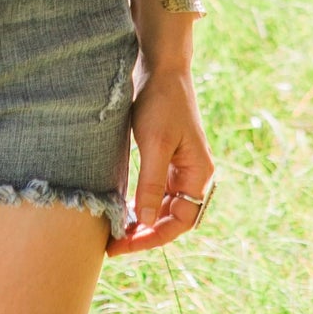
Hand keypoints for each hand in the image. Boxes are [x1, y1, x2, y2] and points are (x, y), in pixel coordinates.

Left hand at [107, 65, 214, 257]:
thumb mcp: (155, 144)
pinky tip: (122, 209)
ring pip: (162, 207)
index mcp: (199, 175)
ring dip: (142, 221)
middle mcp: (194, 175)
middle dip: (145, 234)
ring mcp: (180, 167)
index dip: (153, 238)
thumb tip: (146, 222)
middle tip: (113, 245)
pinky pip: (156, 191)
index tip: (125, 245)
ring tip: (114, 232)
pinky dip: (140, 203)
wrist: (161, 68)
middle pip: (171, 218)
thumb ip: (152, 184)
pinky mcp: (166, 158)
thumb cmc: (161, 102)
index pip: (180, 221)